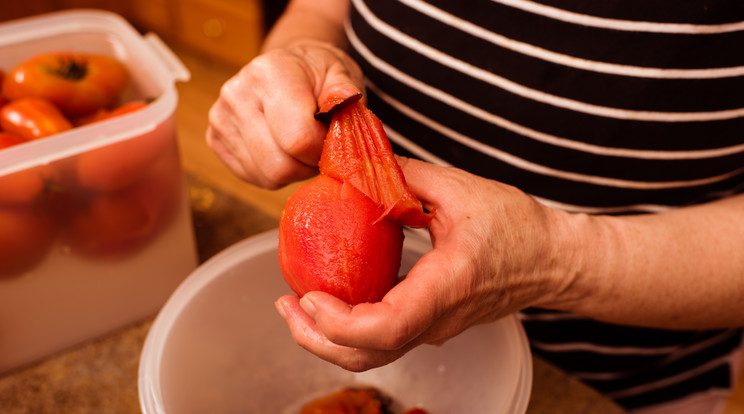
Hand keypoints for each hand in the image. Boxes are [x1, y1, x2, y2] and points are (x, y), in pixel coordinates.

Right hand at [206, 41, 363, 188]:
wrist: (288, 68)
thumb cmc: (318, 75)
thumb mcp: (342, 74)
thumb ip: (345, 92)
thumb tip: (343, 100)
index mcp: (270, 72)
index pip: (298, 138)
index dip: (322, 150)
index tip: (331, 138)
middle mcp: (237, 93)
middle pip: (279, 165)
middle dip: (307, 164)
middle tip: (318, 146)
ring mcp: (220, 118)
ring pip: (267, 176)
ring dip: (293, 170)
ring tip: (301, 145)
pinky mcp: (215, 139)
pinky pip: (254, 177)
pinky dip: (275, 172)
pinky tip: (282, 149)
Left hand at [275, 157, 575, 370]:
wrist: (552, 260)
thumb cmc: (517, 225)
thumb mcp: (460, 188)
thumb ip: (404, 175)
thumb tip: (356, 166)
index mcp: (448, 285)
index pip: (388, 326)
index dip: (340, 322)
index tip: (308, 297)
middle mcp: (439, 319)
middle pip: (369, 355)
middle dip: (316, 337)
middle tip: (284, 305)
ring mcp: (435, 328)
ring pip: (373, 355)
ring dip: (327, 338)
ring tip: (295, 306)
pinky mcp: (432, 325)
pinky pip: (384, 340)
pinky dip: (348, 330)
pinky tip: (329, 300)